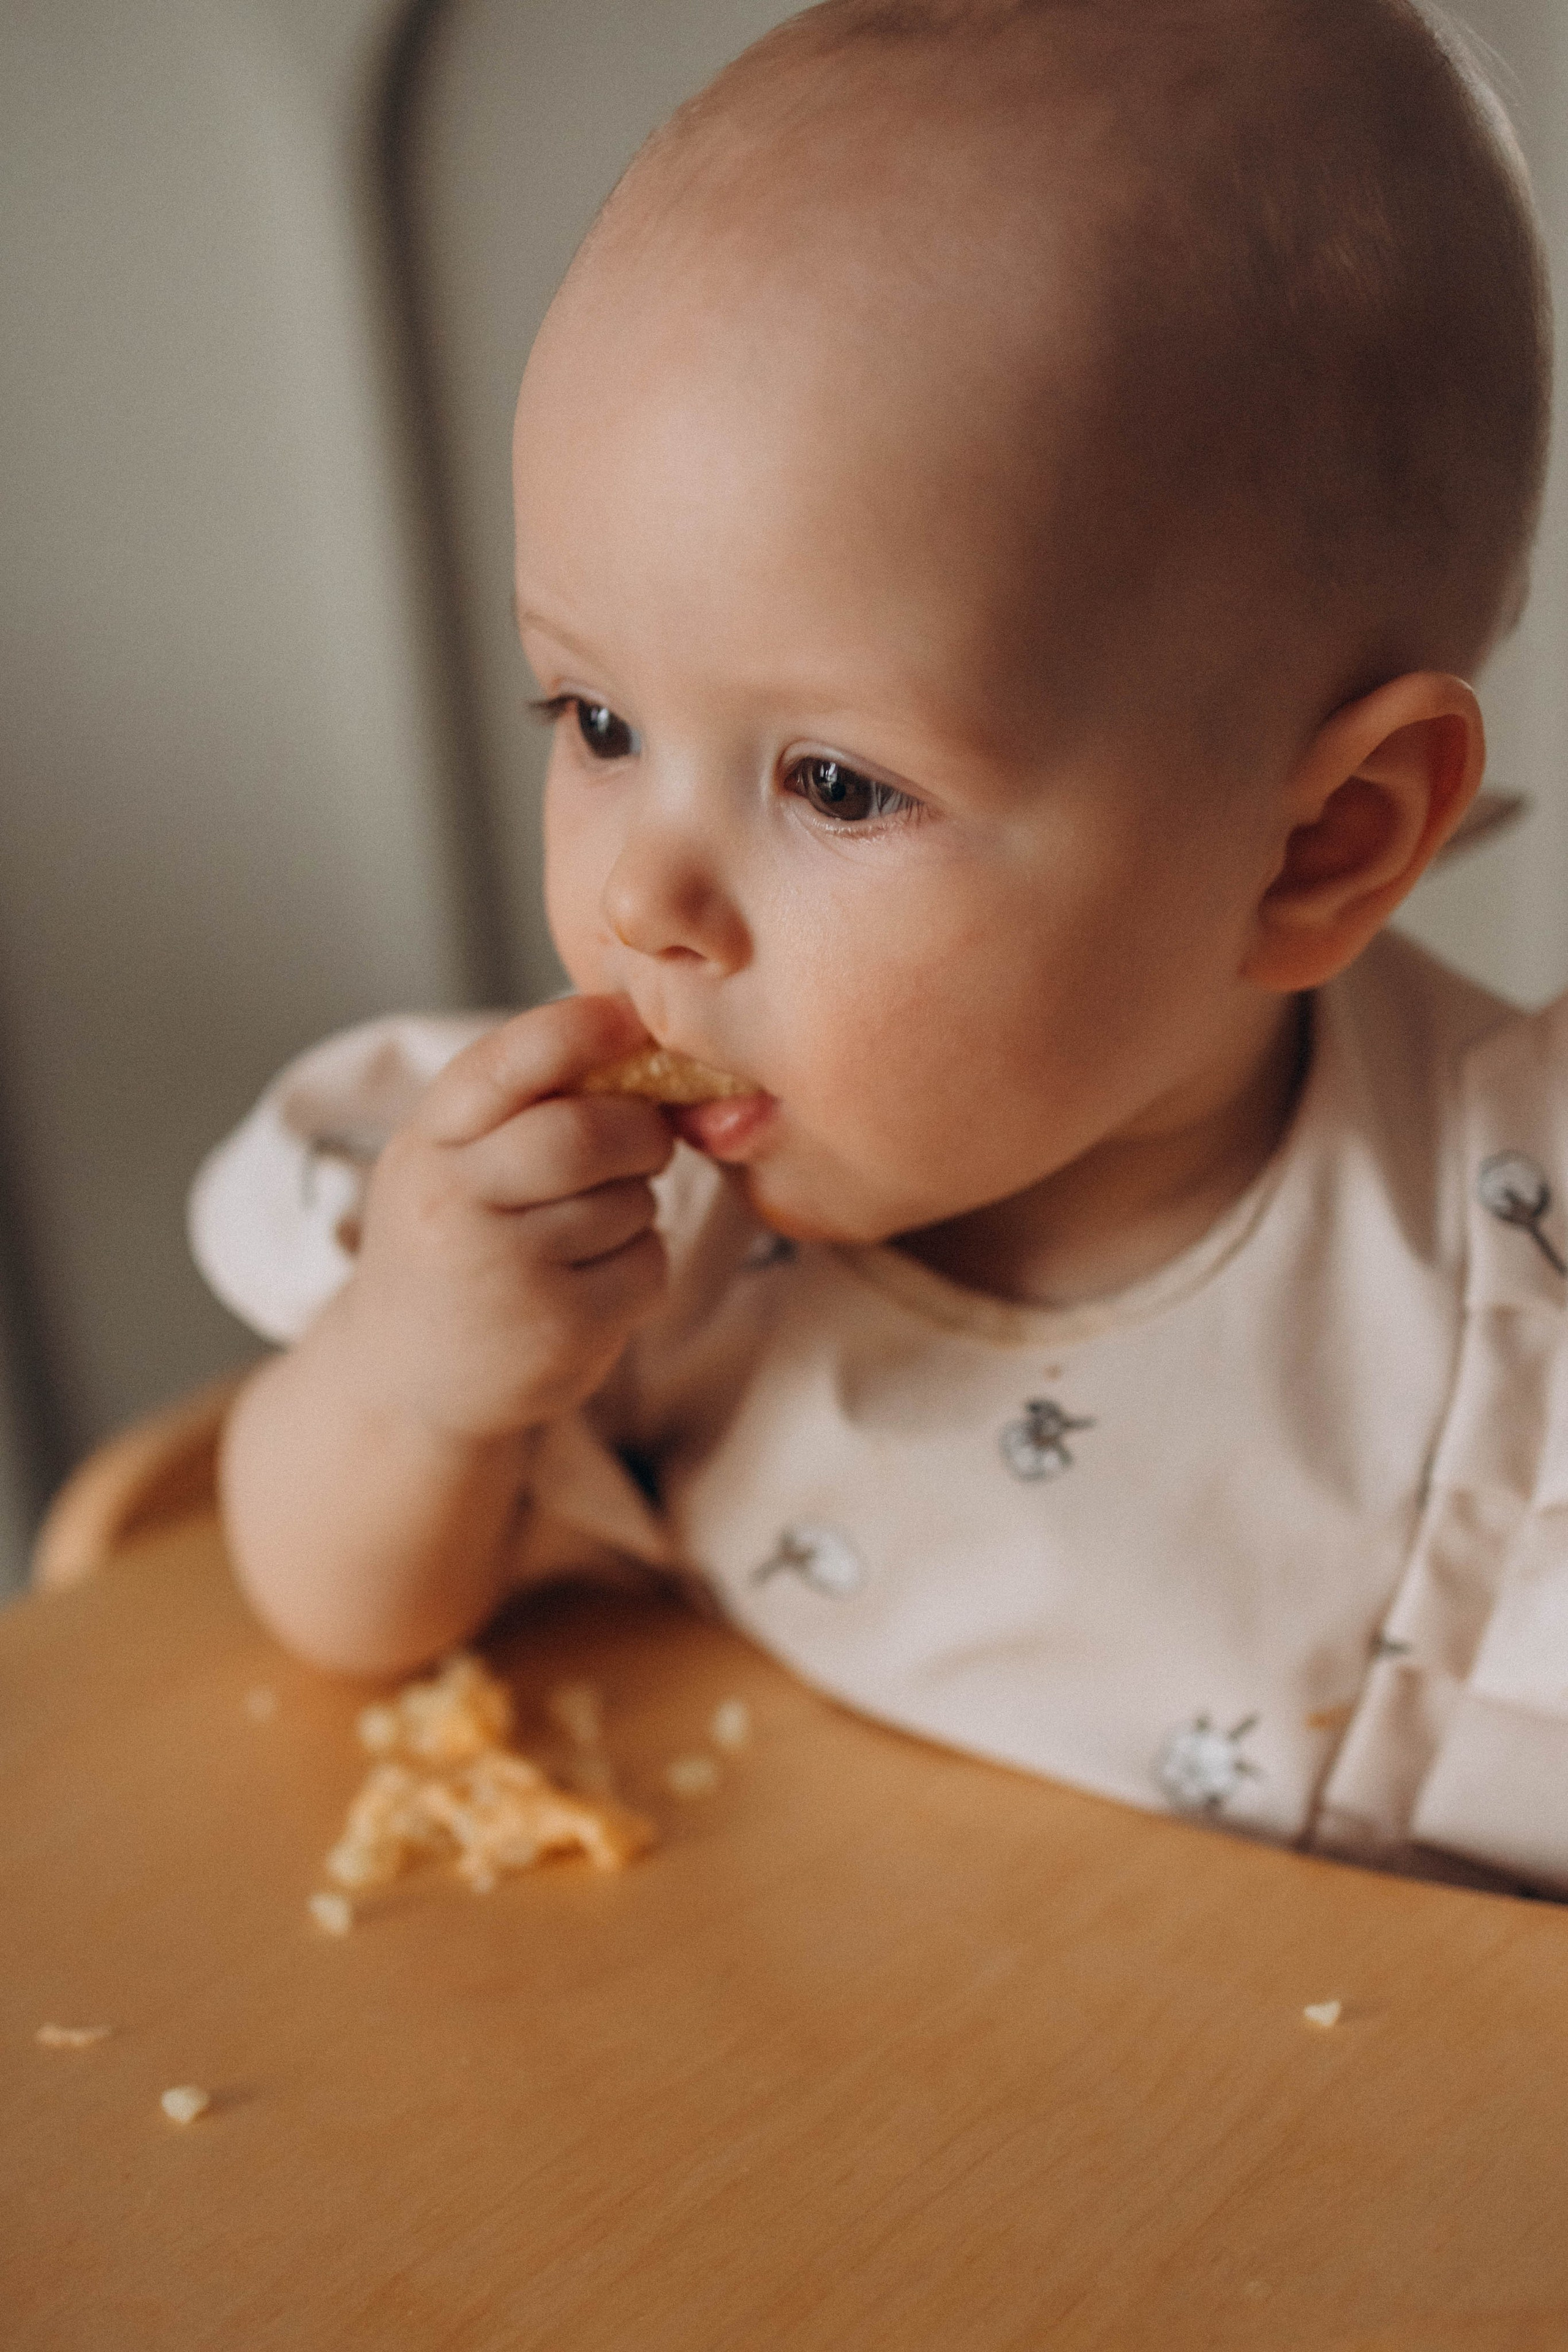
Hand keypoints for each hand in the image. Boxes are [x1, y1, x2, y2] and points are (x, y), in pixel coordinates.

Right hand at [339, 994, 673, 1442]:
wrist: (400, 1384)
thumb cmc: (446, 1248)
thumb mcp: (446, 1165)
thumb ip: (516, 1107)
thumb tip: (636, 1045)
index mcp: (427, 1145)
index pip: (506, 1065)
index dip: (580, 1031)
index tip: (632, 1019)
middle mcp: (453, 1204)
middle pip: (585, 1134)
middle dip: (641, 1130)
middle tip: (647, 1143)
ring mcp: (504, 1273)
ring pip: (628, 1201)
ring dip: (636, 1206)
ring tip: (589, 1232)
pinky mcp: (558, 1331)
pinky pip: (646, 1264)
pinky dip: (642, 1265)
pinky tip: (594, 1285)